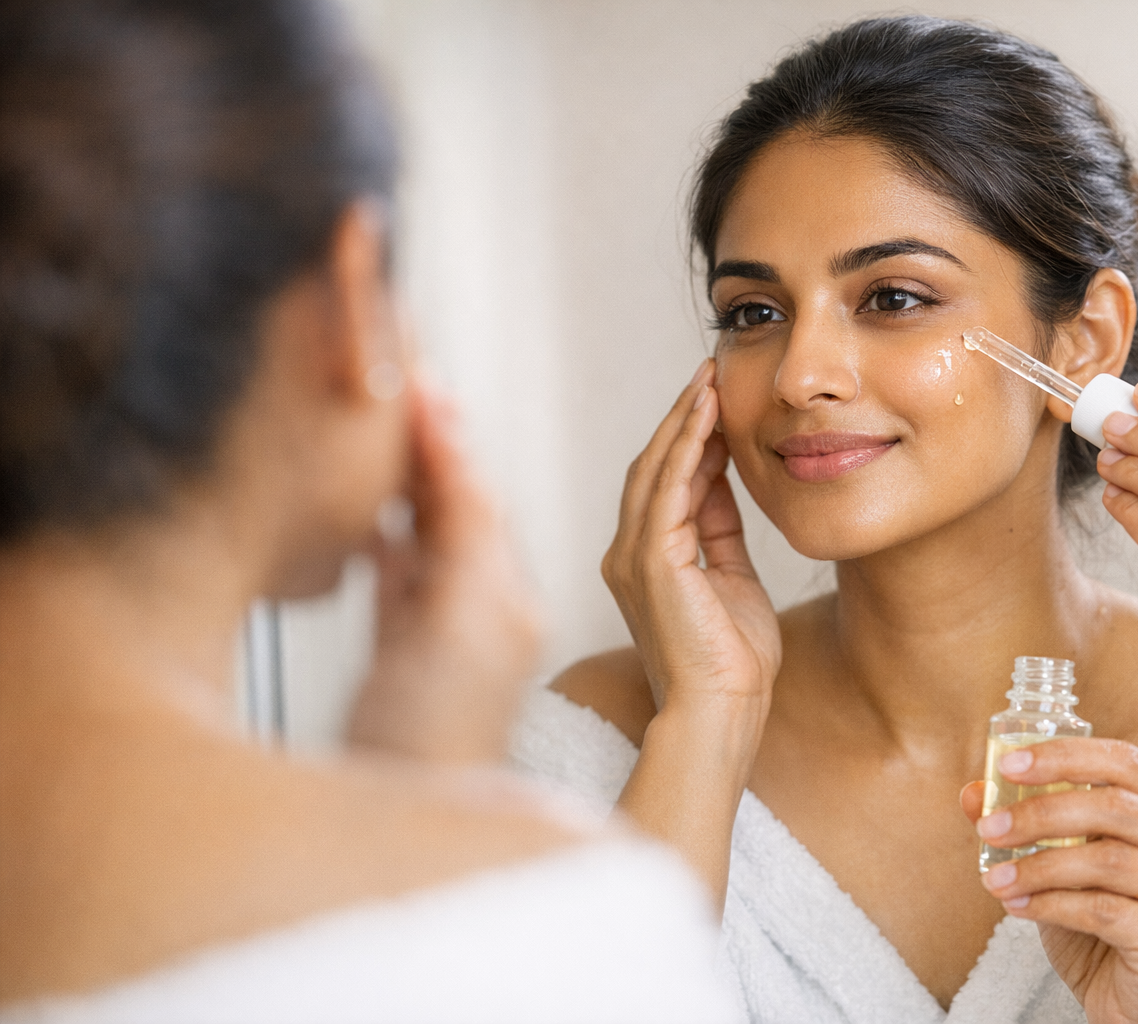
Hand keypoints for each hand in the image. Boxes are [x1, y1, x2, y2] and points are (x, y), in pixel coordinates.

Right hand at [348, 381, 542, 763]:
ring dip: (415, 479)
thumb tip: (454, 456)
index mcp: (500, 598)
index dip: (450, 440)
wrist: (404, 828)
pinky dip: (388, 535)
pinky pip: (403, 575)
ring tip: (394, 424)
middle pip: (459, 505)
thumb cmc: (428, 742)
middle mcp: (479, 606)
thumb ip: (453, 541)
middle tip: (409, 383)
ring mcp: (441, 628)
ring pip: (431, 533)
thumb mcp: (445, 627)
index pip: (477, 498)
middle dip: (437, 446)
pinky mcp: (407, 652)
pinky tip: (374, 512)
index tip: (426, 383)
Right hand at [602, 359, 780, 725]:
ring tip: (708, 379)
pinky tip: (708, 414)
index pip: (664, 483)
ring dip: (683, 421)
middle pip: (650, 466)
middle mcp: (628, 553)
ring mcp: (634, 556)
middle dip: (681, 417)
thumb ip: (721, 531)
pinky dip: (687, 446)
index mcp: (646, 561)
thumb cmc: (733, 662)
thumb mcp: (732, 578)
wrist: (723, 711)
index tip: (715, 400)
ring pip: (654, 468)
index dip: (689, 439)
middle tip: (709, 372)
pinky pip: (668, 488)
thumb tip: (725, 481)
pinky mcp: (652, 560)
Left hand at [963, 738, 1137, 1023]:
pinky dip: (1051, 904)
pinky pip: (1104, 910)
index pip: (1123, 761)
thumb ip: (1023, 825)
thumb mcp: (1060, 865)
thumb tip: (973, 793)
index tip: (1009, 765)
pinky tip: (1019, 908)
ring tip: (995, 879)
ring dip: (1039, 865)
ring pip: (1108, 859)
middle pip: (1115, 805)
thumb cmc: (1105, 924)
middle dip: (1041, 812)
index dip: (1065, 756)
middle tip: (990, 828)